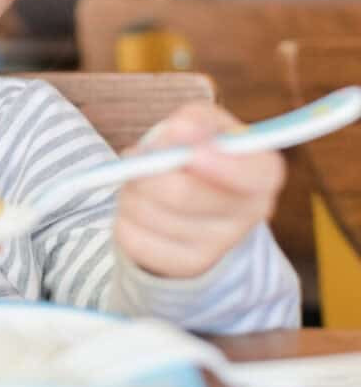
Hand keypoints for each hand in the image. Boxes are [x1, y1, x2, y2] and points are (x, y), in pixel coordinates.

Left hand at [114, 103, 285, 278]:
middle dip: (148, 171)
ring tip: (142, 181)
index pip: (252, 174)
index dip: (220, 166)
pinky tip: (141, 207)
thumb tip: (181, 131)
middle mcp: (249, 214)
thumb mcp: (202, 124)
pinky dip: (125, 216)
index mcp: (262, 173)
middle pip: (183, 194)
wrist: (189, 199)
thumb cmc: (197, 150)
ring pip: (149, 214)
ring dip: (132, 191)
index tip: (191, 154)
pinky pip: (133, 237)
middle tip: (139, 157)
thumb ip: (193, 121)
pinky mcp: (183, 265)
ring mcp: (218, 246)